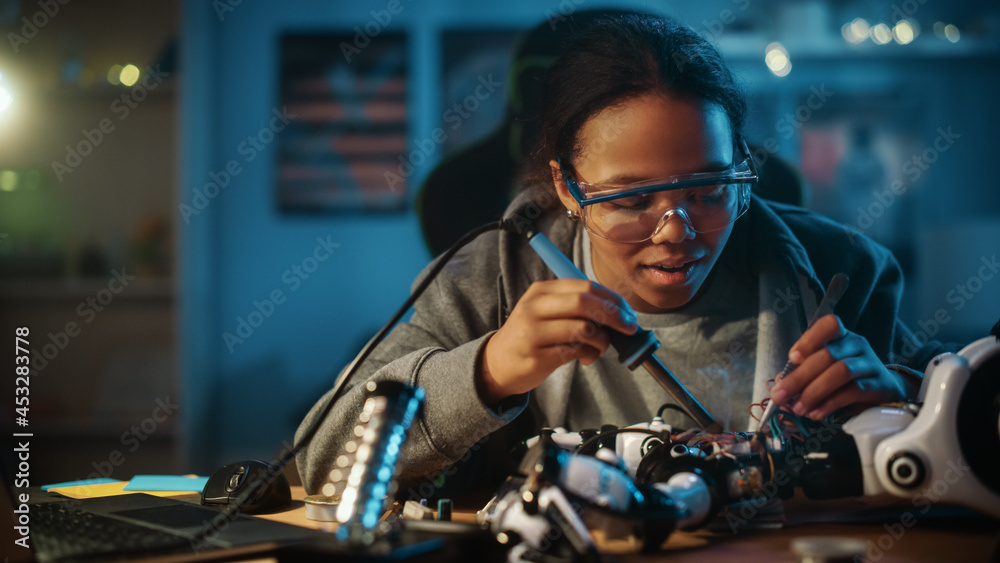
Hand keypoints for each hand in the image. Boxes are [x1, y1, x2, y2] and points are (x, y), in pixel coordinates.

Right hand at [478, 279, 637, 402]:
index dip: (612, 299)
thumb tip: (619, 311)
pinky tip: (586, 358)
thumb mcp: (545, 312)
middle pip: (585, 302)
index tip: (628, 312)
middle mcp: (535, 308)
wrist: (497, 364)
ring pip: (584, 329)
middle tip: (629, 328)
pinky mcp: (537, 357)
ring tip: (600, 348)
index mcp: (541, 292)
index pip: (585, 286)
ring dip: (603, 340)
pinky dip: (590, 355)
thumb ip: (575, 306)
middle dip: (615, 315)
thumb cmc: (531, 336)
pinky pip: (577, 351)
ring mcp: (533, 332)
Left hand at [768, 314, 906, 419]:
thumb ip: (803, 372)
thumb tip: (780, 385)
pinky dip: (830, 403)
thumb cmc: (847, 376)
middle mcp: (857, 345)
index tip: (792, 358)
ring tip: (798, 409)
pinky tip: (816, 413)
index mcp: (841, 336)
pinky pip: (854, 392)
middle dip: (799, 377)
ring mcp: (870, 364)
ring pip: (841, 372)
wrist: (885, 389)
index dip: (810, 339)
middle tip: (779, 396)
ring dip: (814, 392)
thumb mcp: (825, 368)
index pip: (829, 325)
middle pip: (828, 355)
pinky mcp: (880, 385)